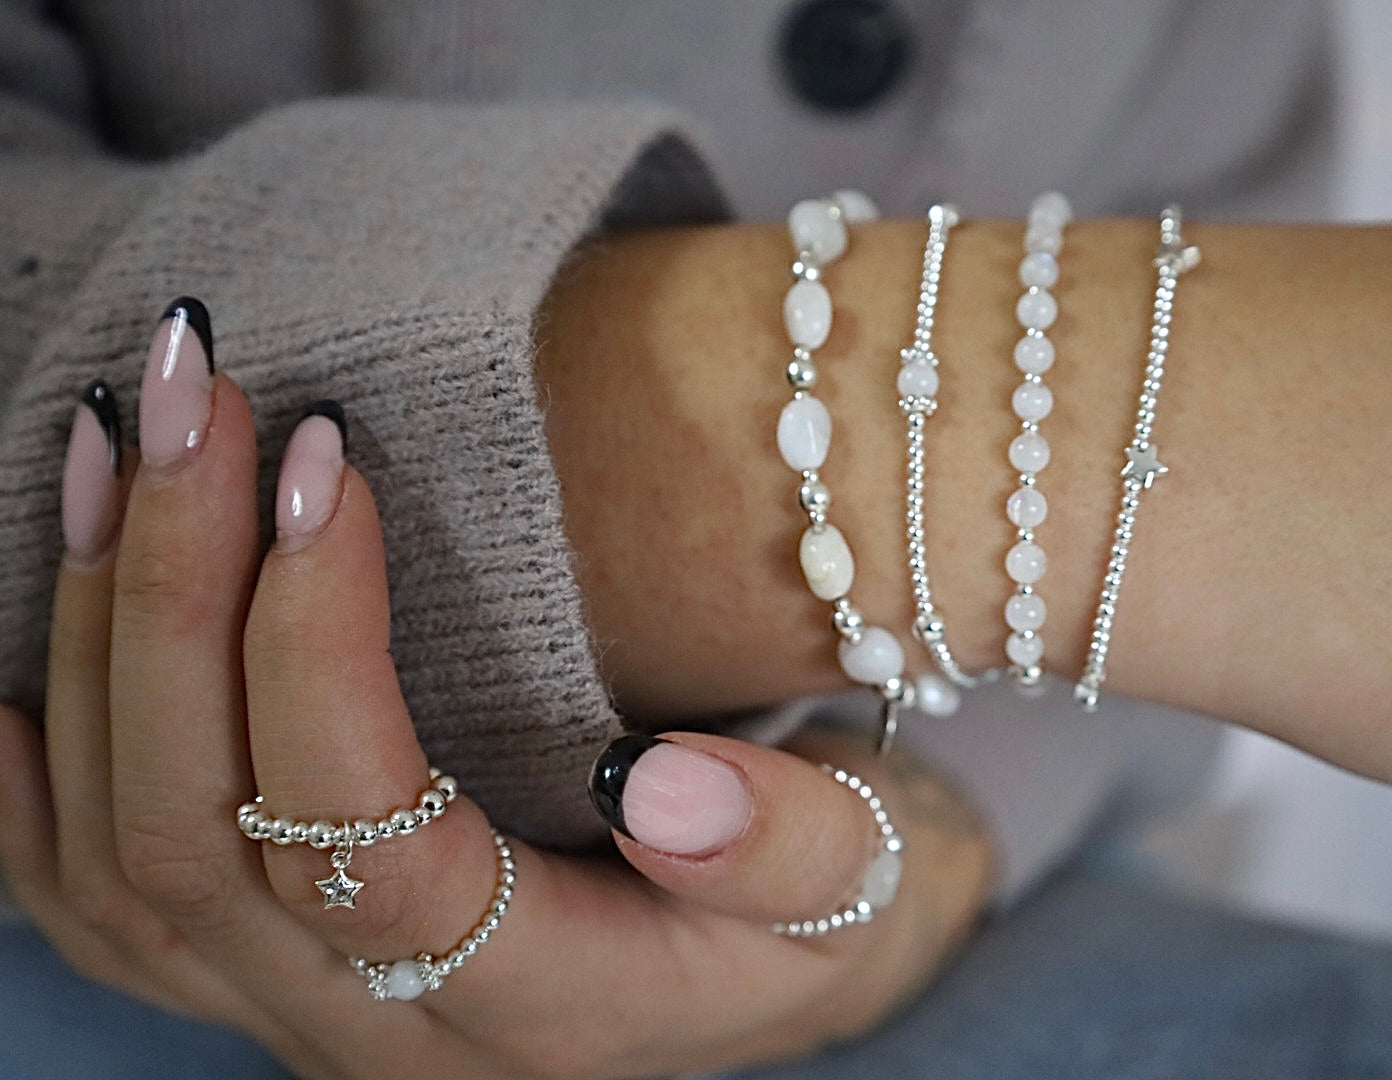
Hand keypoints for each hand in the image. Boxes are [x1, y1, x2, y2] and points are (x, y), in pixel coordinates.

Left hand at [0, 299, 991, 1078]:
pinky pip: (97, 902)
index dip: (320, 651)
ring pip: (125, 856)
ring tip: (115, 451)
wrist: (755, 961)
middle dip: (179, 592)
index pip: (370, 846)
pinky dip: (34, 783)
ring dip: (98, 639)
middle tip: (201, 401)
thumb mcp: (850, 882)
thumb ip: (781, 851)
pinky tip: (20, 663)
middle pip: (207, 831)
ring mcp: (299, 1014)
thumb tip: (672, 793)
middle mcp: (384, 1035)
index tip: (337, 465)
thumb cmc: (812, 908)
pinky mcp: (262, 975)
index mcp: (536, 1012)